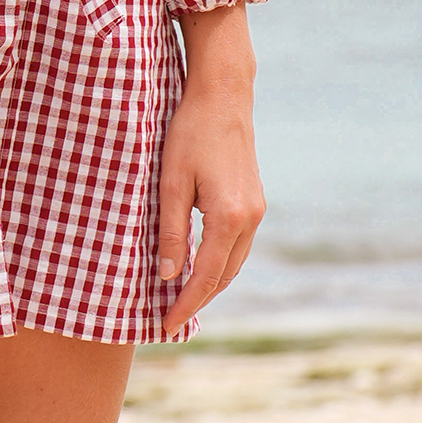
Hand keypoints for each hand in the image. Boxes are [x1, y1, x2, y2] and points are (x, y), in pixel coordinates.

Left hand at [158, 5, 264, 334]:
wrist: (223, 95)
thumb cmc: (190, 132)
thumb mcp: (171, 180)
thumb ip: (172, 231)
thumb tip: (169, 277)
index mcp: (229, 217)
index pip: (205, 277)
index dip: (184, 305)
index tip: (164, 327)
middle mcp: (250, 219)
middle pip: (224, 276)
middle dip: (197, 301)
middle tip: (168, 320)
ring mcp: (256, 210)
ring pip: (234, 263)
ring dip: (210, 284)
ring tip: (180, 300)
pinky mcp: (254, 200)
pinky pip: (238, 245)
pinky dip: (219, 263)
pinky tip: (200, 265)